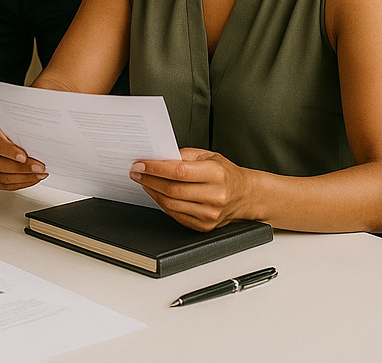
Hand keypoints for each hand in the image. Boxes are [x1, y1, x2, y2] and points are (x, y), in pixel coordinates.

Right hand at [0, 122, 47, 190]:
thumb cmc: (7, 130)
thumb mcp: (13, 125)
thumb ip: (20, 135)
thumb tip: (37, 146)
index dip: (10, 152)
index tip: (24, 157)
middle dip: (22, 168)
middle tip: (38, 168)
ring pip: (2, 178)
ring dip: (24, 178)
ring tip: (38, 174)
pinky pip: (5, 185)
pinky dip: (21, 184)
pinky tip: (32, 179)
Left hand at [129, 147, 253, 230]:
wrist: (245, 196)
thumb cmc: (225, 173)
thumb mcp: (207, 155)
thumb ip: (182, 155)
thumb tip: (157, 157)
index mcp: (216, 174)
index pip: (178, 172)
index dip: (155, 168)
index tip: (140, 164)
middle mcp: (214, 196)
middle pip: (172, 189)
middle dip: (149, 179)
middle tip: (136, 171)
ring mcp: (210, 214)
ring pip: (171, 204)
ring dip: (152, 191)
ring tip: (143, 180)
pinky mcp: (204, 226)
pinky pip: (175, 215)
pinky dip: (162, 203)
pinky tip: (156, 192)